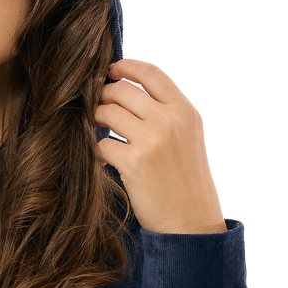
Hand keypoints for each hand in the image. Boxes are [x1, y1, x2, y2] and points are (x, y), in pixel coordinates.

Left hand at [93, 59, 227, 233]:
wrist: (191, 222)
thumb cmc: (186, 181)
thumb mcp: (188, 138)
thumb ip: (166, 113)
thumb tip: (127, 92)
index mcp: (185, 111)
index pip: (151, 73)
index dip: (125, 66)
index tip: (110, 69)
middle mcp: (170, 120)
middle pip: (122, 89)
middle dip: (103, 94)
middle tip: (97, 106)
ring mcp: (152, 140)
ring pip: (107, 112)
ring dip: (95, 120)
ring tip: (97, 130)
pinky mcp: (134, 163)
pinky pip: (100, 144)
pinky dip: (96, 150)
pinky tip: (102, 159)